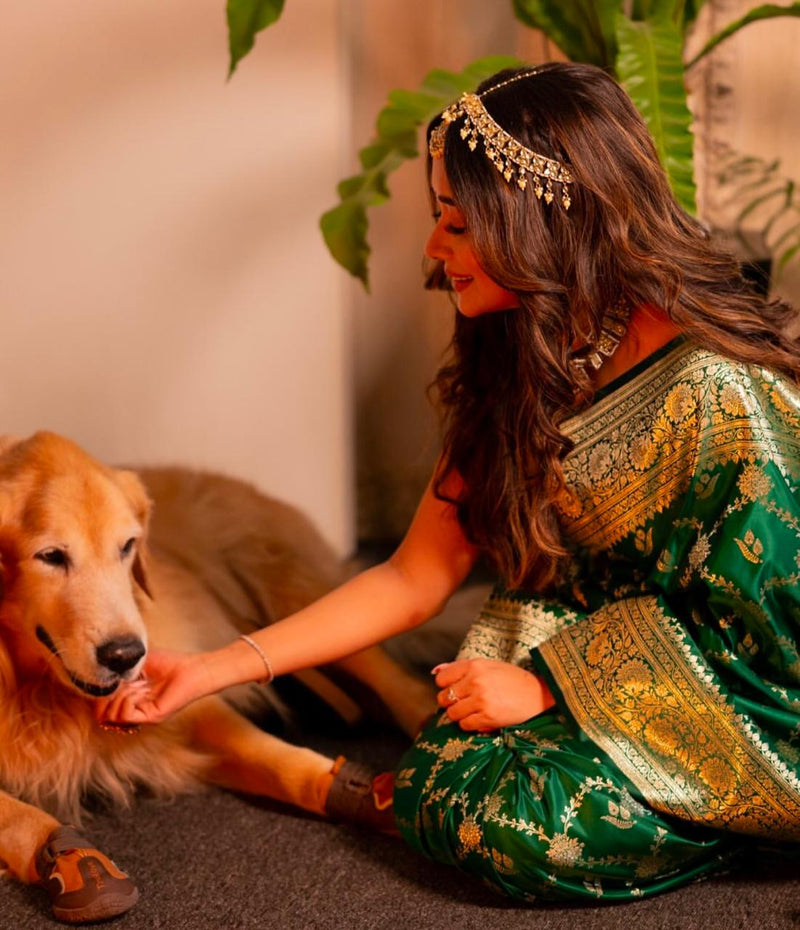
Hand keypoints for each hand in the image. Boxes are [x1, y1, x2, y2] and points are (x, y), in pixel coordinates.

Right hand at [94, 648, 217, 725]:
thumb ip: (118, 669)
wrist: (192, 668)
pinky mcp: (151, 717)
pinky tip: (141, 688)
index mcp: (128, 697)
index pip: (100, 706)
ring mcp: (142, 715)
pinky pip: (126, 715)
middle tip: (122, 681)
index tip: (110, 677)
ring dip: (120, 695)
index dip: (99, 692)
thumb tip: (98, 675)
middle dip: (107, 694)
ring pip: (112, 715)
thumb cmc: (169, 662)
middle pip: (102, 714)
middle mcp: (133, 709)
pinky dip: (128, 699)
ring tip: (137, 684)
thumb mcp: (137, 662)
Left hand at [433, 658, 554, 731]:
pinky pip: (465, 725)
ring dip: (459, 715)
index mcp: (475, 665)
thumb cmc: (512, 679)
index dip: (446, 686)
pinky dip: (470, 724)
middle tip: (463, 702)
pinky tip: (480, 718)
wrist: (539, 694)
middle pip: (444, 697)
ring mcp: (481, 700)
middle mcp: (475, 681)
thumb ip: (459, 668)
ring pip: (452, 713)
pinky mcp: (487, 717)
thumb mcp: (487, 666)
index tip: (456, 689)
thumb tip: (434, 671)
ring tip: (473, 711)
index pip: (442, 679)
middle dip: (450, 702)